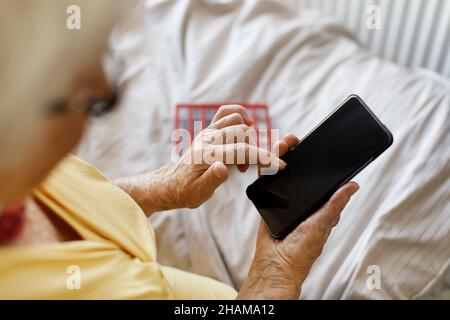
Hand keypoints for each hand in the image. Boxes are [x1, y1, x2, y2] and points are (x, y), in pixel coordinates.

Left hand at [164, 104, 285, 208]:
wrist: (172, 183)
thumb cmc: (186, 191)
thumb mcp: (198, 193)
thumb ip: (211, 180)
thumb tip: (223, 168)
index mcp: (206, 155)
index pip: (241, 151)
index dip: (263, 157)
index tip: (280, 165)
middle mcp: (207, 138)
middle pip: (242, 133)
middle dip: (254, 150)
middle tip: (244, 171)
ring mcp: (208, 131)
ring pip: (237, 120)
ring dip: (247, 137)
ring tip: (240, 159)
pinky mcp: (209, 130)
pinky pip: (226, 112)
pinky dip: (240, 114)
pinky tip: (248, 125)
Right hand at [238, 134, 359, 299]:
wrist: (275, 263)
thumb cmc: (301, 251)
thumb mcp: (322, 224)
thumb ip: (334, 204)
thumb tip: (353, 185)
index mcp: (316, 204)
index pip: (318, 176)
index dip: (316, 159)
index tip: (314, 144)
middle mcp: (300, 200)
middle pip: (298, 170)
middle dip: (294, 152)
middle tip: (293, 139)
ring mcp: (282, 199)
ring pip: (281, 173)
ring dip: (280, 156)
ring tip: (281, 144)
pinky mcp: (267, 202)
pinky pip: (266, 183)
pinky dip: (266, 170)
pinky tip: (267, 159)